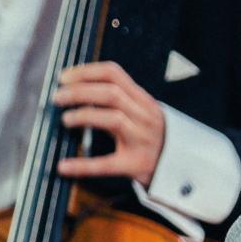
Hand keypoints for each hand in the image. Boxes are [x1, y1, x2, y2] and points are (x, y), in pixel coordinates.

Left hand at [54, 62, 168, 183]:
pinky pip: (107, 164)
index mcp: (144, 101)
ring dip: (84, 115)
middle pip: (111, 93)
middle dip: (79, 91)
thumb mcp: (142, 113)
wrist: (183, 169)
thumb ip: (119, 101)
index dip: (86, 72)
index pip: (114, 74)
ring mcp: (143, 140)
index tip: (64, 77)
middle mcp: (146, 117)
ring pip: (113, 118)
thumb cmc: (153, 139)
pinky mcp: (136, 165)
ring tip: (65, 119)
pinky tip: (64, 166)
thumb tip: (76, 89)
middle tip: (57, 97)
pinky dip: (83, 165)